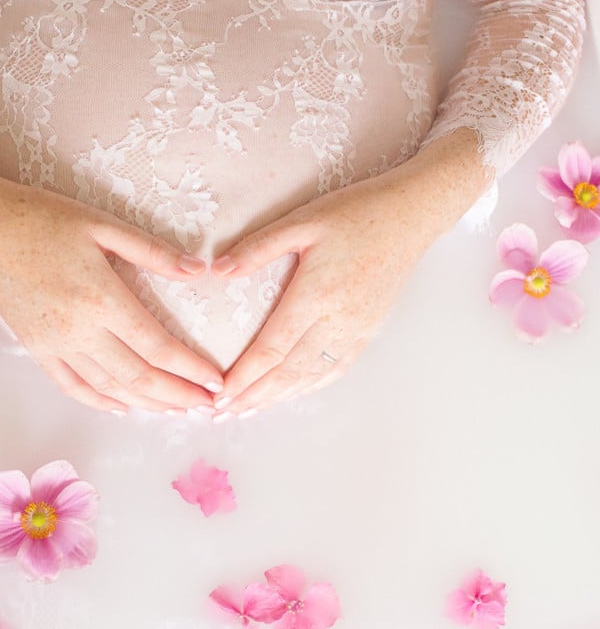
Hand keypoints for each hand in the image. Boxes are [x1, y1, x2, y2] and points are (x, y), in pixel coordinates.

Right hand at [0, 171, 227, 412]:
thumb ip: (153, 251)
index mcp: (100, 297)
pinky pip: (72, 386)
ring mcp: (53, 344)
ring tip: (177, 411)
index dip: (190, 369)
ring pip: (108, 387)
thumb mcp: (101, 224)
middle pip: (138, 376)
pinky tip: (122, 408)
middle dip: (177, 395)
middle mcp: (78, 330)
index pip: (157, 346)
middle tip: (207, 406)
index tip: (216, 381)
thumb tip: (200, 272)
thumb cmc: (41, 218)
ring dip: (146, 403)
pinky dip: (100, 401)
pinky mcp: (36, 349)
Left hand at [209, 148, 482, 415]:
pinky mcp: (367, 332)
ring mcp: (355, 331)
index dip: (244, 377)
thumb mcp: (302, 220)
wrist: (411, 216)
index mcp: (316, 296)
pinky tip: (289, 394)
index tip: (219, 395)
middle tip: (222, 415)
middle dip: (253, 397)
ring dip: (276, 398)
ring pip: (310, 377)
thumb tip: (217, 270)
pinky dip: (307, 387)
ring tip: (247, 412)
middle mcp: (337, 322)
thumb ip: (258, 247)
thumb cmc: (355, 213)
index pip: (272, 349)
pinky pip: (334, 370)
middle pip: (288, 372)